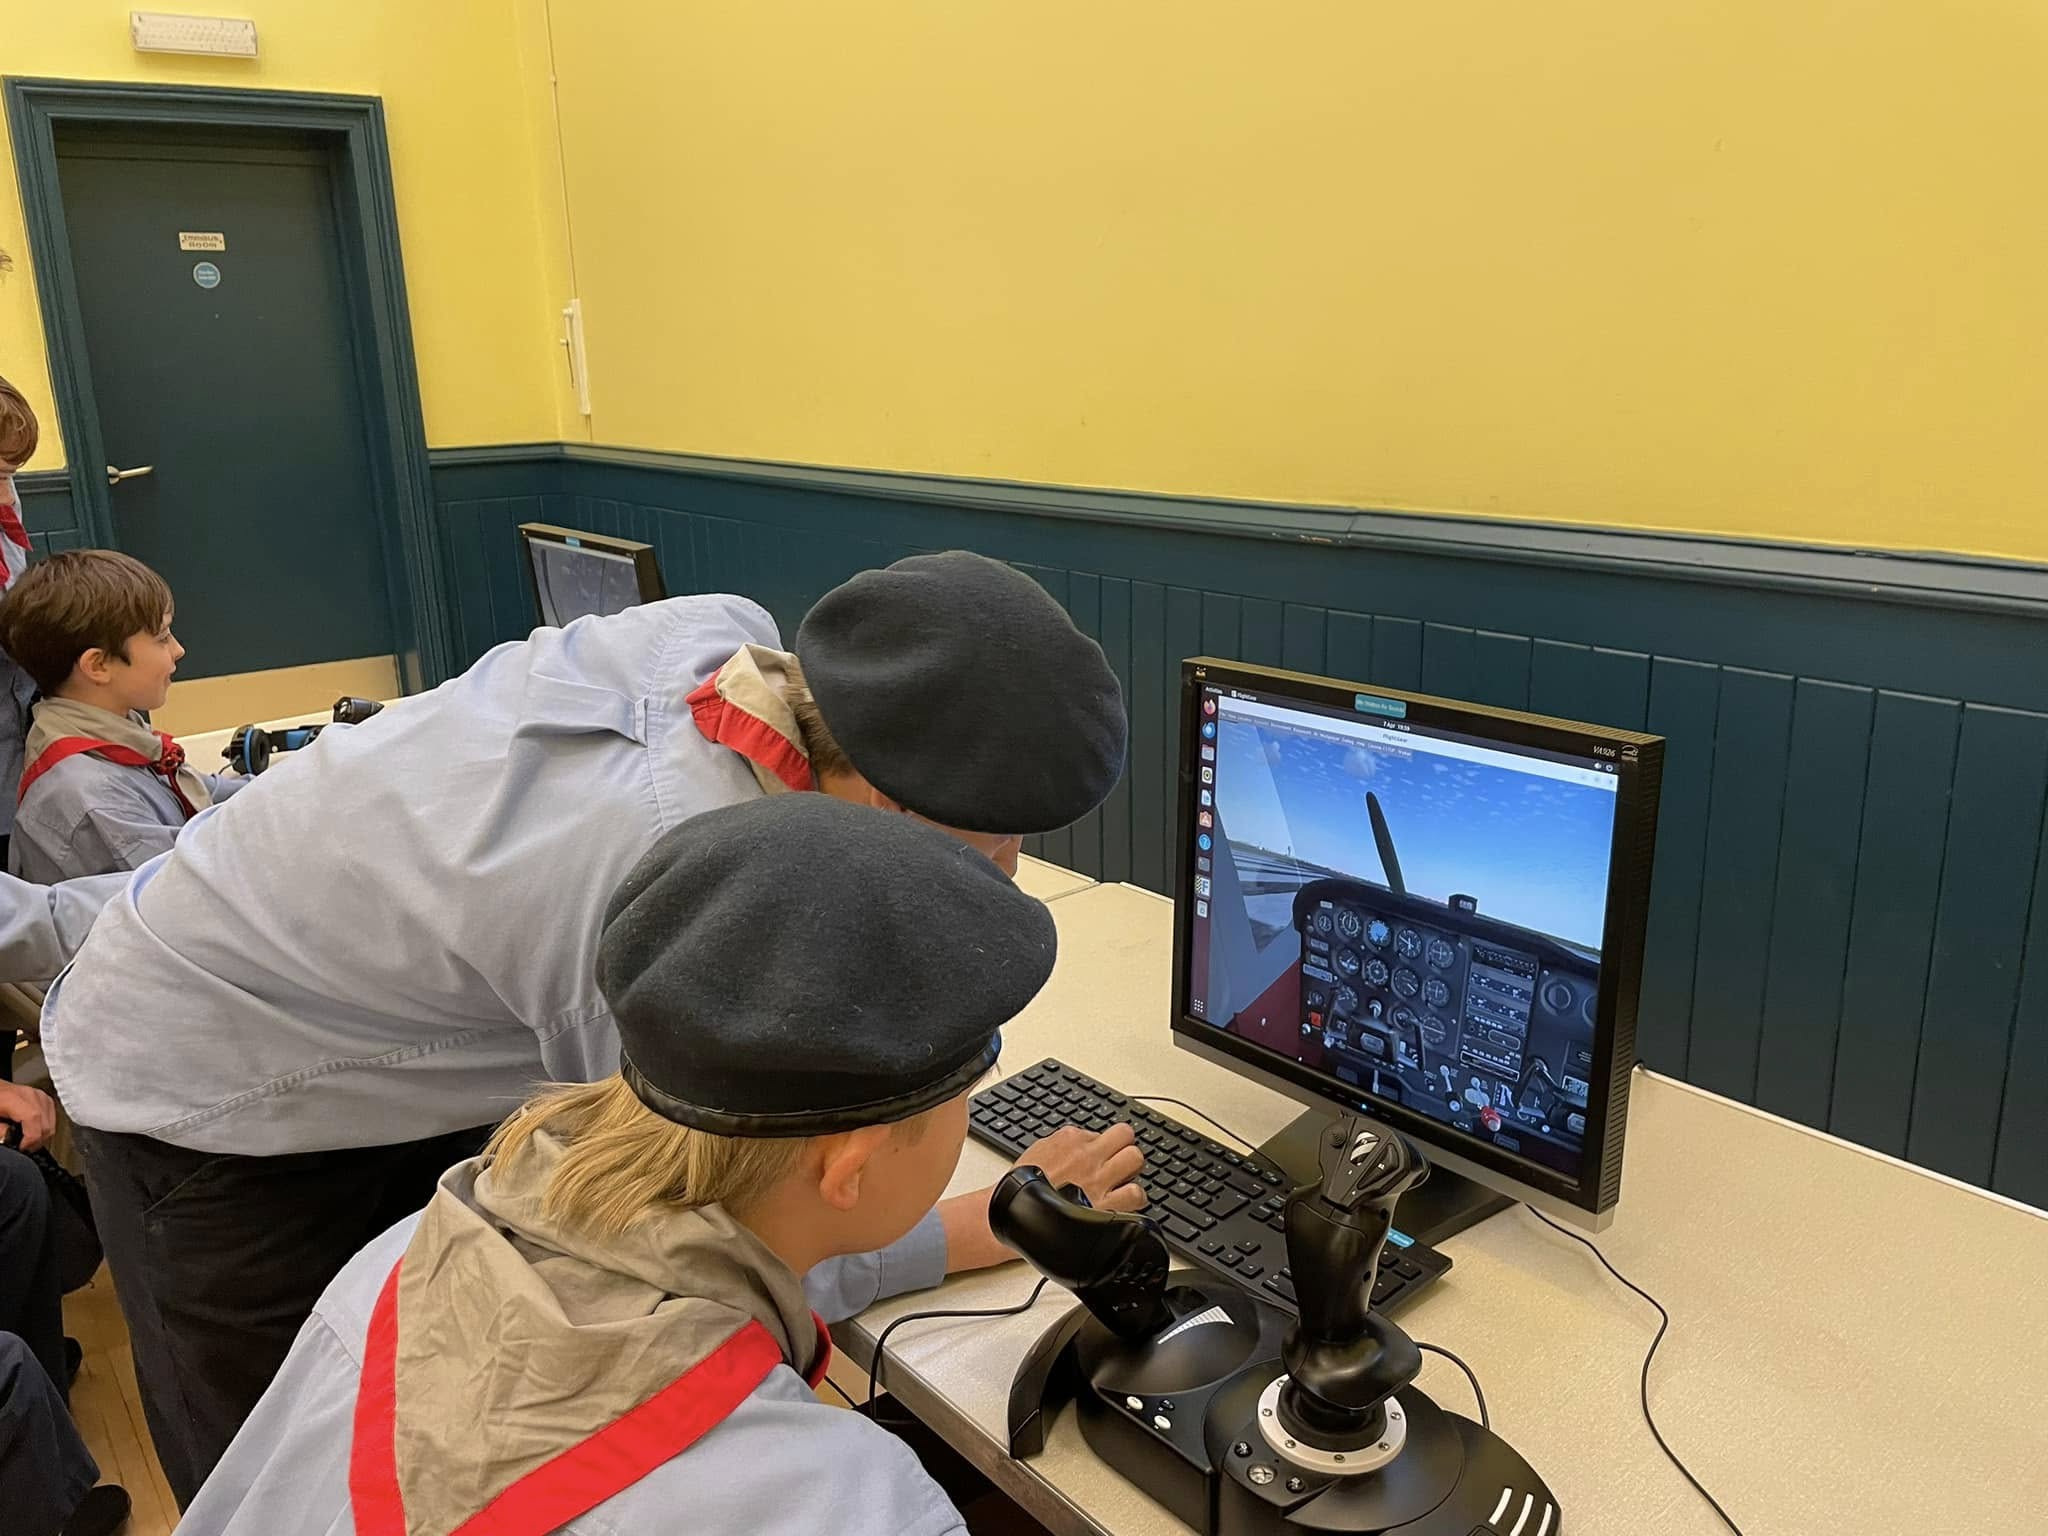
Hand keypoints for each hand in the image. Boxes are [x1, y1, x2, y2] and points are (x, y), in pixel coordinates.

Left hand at [0, 1081, 57, 1151]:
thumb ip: (0, 1130)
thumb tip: (10, 1140)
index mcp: (14, 1098)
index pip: (34, 1118)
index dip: (30, 1138)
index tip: (21, 1147)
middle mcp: (31, 1095)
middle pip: (45, 1124)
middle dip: (35, 1141)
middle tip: (22, 1147)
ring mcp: (40, 1096)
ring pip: (51, 1124)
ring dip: (41, 1136)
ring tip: (26, 1140)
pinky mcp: (44, 1099)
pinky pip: (51, 1118)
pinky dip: (44, 1128)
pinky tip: (32, 1131)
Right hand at [1013, 1122, 1145, 1213]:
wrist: (1013, 1215)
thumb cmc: (1021, 1189)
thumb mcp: (1039, 1151)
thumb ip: (1065, 1143)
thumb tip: (1083, 1141)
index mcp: (1070, 1139)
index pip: (1104, 1131)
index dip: (1107, 1145)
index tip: (1105, 1154)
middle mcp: (1087, 1156)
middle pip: (1126, 1136)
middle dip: (1125, 1149)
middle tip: (1119, 1163)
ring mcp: (1098, 1180)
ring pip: (1135, 1159)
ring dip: (1132, 1172)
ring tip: (1123, 1182)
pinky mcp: (1106, 1206)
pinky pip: (1136, 1194)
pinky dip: (1134, 1199)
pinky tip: (1125, 1203)